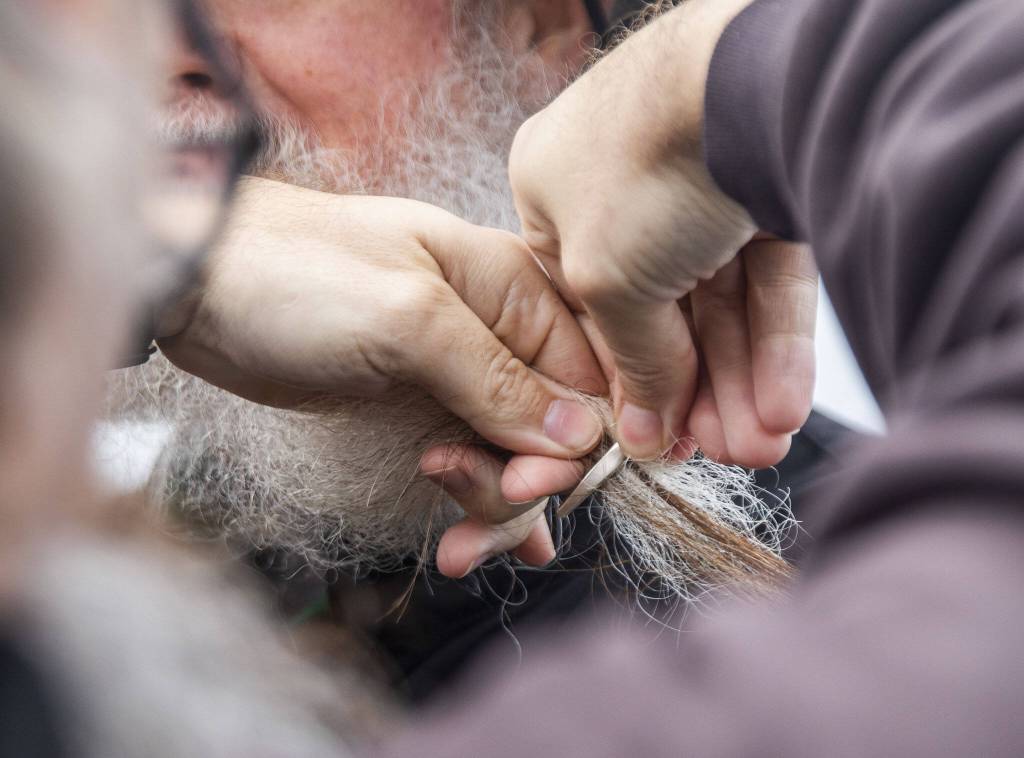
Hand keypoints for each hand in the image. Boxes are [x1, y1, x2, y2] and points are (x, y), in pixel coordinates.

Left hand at [156, 177, 608, 572]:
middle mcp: (497, 332)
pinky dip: (473, 506)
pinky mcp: (419, 408)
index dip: (573, 445)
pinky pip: (472, 464)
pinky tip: (467, 544)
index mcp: (514, 287)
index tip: (526, 484)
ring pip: (513, 458)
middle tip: (461, 498)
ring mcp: (457, 374)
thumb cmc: (296, 276)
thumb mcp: (406, 321)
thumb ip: (497, 379)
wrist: (199, 283)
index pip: (588, 379)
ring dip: (489, 506)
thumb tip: (583, 436)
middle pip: (554, 431)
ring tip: (447, 537)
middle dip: (521, 483)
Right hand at [507, 0, 814, 463]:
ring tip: (760, 444)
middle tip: (718, 453)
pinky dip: (775, 341)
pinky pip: (767, 278)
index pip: (586, 307)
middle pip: (661, 311)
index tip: (654, 439)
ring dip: (739, 378)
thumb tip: (641, 432)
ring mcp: (697, 181)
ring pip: (720, 301)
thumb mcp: (605, 282)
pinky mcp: (769, 185)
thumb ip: (628, 363)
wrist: (749, 82)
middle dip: (694, 391)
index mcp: (553, 192)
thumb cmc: (643, 162)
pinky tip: (783, 401)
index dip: (624, 381)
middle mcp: (623, 185)